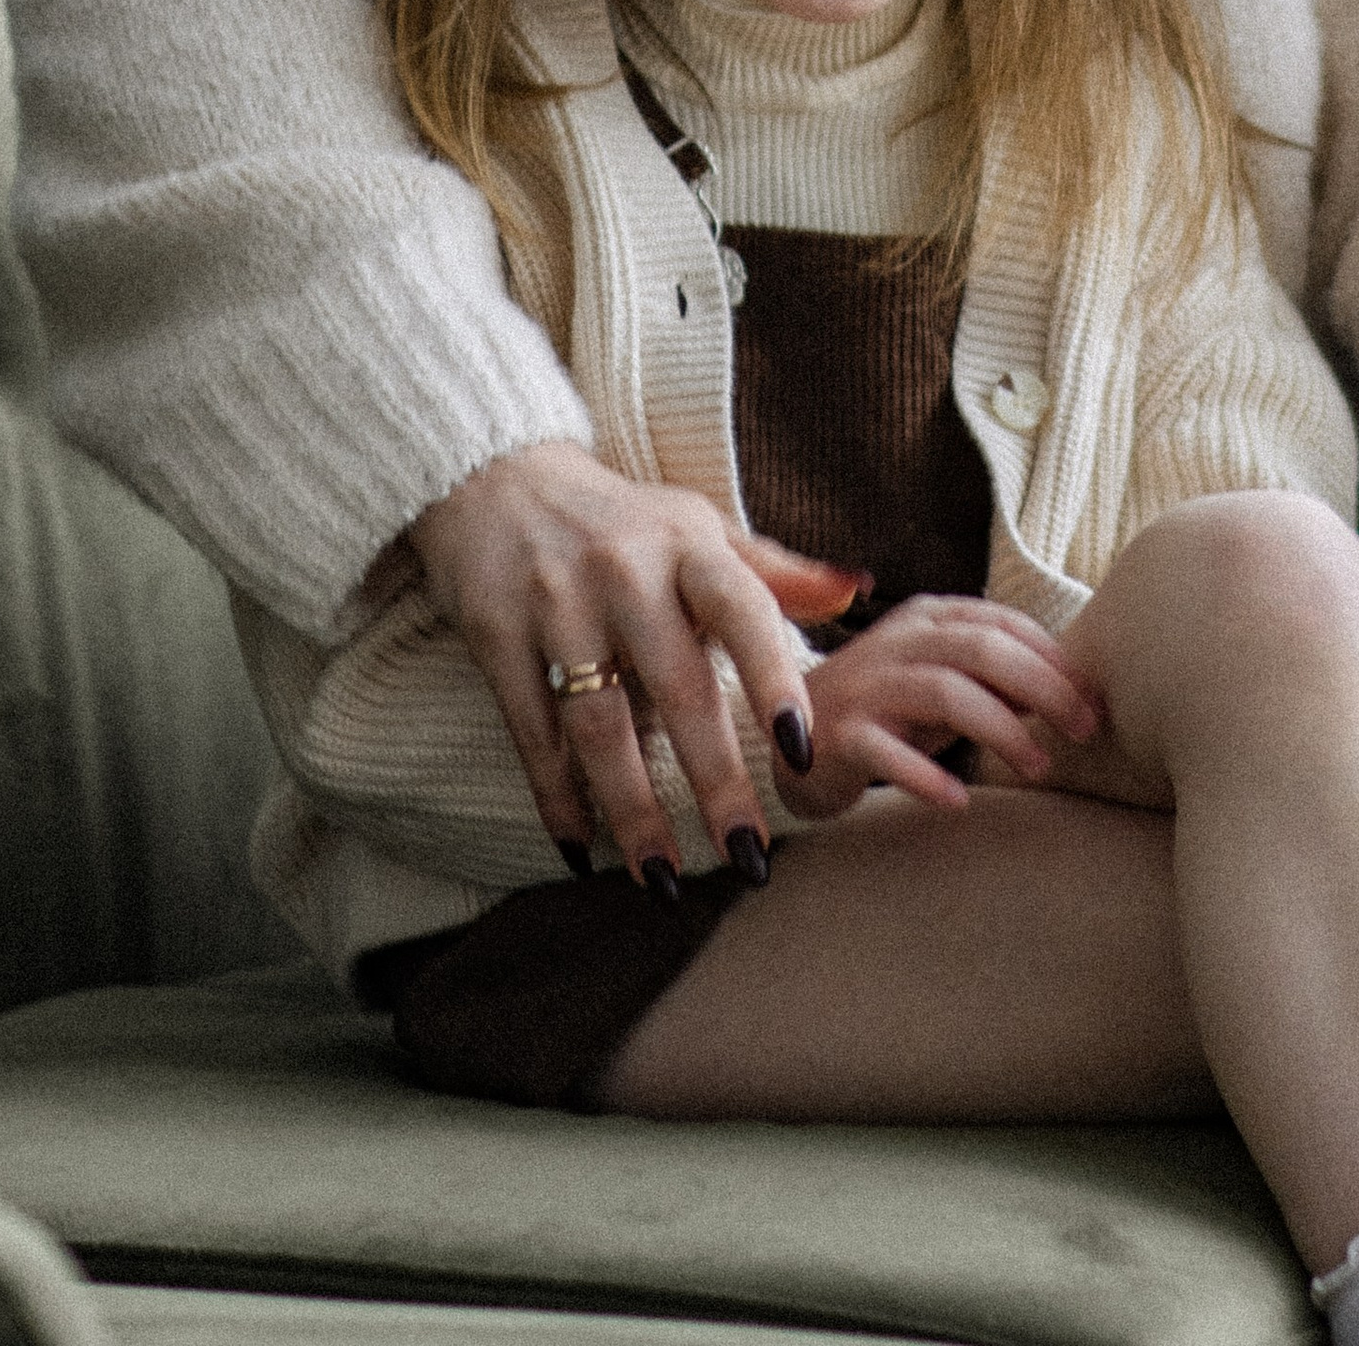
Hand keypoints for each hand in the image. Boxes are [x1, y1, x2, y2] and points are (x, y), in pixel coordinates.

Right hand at [408, 440, 860, 882]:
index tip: (802, 752)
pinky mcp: (499, 637)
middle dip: (716, 780)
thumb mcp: (697, 528)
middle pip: (678, 687)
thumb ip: (774, 569)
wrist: (498, 480)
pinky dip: (558, 797)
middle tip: (750, 857)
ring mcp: (557, 604)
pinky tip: (582, 849)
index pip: (742, 610)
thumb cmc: (624, 521)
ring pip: (601, 725)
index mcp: (686, 543)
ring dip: (634, 810)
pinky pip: (534, 733)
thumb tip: (860, 587)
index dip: (774, 678)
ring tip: (664, 879)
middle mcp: (624, 571)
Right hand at [777, 593, 1101, 820]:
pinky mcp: (837, 736)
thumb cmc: (891, 713)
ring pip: (945, 693)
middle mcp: (896, 642)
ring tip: (1038, 768)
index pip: (1002, 623)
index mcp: (926, 618)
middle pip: (982, 650)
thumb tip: (1077, 693)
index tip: (1096, 702)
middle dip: (1044, 689)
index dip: (1055, 660)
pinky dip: (928, 776)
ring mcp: (864, 686)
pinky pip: (889, 753)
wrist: (793, 744)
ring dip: (1002, 730)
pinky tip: (959, 800)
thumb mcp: (946, 686)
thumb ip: (998, 679)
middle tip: (1084, 732)